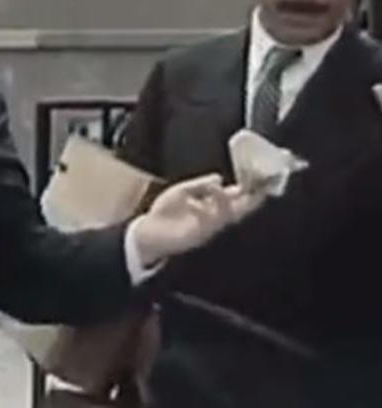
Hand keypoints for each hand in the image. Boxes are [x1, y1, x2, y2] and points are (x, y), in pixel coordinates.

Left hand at [133, 174, 257, 267]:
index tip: (261, 177)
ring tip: (234, 189)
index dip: (249, 188)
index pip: (236, 196)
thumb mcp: (182, 191)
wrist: (147, 233)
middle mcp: (215, 217)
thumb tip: (219, 178)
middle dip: (253, 199)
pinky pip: (209, 220)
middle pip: (240, 208)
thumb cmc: (165, 213)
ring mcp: (208, 226)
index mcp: (212, 205)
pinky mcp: (198, 234)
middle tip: (264, 187)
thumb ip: (200, 184)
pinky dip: (209, 208)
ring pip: (228, 214)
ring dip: (233, 201)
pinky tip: (209, 197)